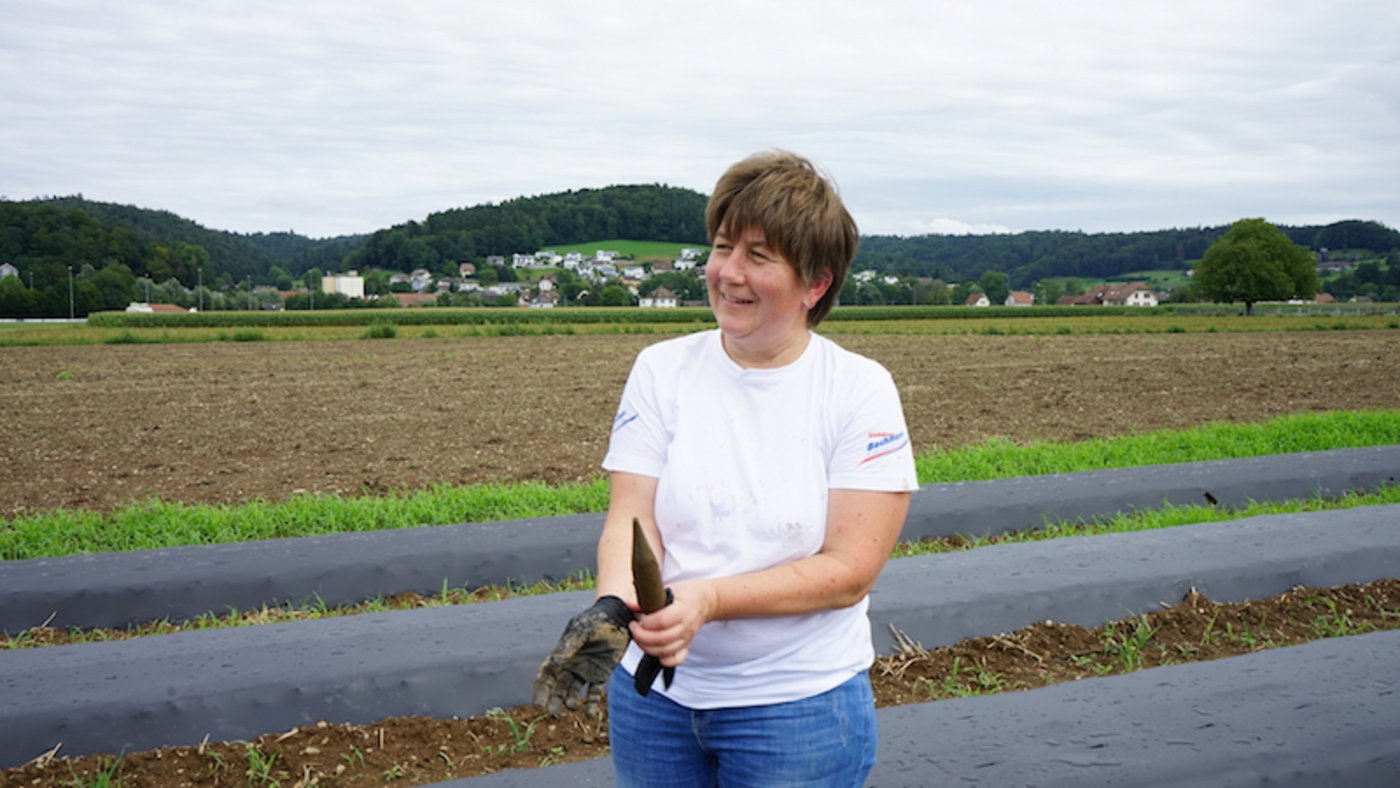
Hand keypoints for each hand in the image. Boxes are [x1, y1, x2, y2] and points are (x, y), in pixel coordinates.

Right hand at [532, 595, 632, 716]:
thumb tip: (555, 661)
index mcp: (562, 653)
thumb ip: (570, 644)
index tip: (538, 704)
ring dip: (569, 702)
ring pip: (572, 692)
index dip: (540, 689)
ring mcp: (585, 671)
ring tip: (572, 707)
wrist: (619, 618)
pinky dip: (590, 704)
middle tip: (553, 714)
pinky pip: (593, 692)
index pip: (546, 674)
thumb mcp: (583, 630)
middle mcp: (571, 665)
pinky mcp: (600, 675)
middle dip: (552, 700)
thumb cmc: (597, 620)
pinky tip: (589, 714)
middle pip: (557, 687)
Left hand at [629, 579, 716, 669]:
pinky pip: (676, 660)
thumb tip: (630, 605)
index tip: (637, 619)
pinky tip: (654, 649)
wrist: (706, 601)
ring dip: (647, 647)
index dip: (646, 622)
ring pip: (665, 651)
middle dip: (642, 636)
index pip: (662, 621)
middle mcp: (686, 626)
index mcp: (683, 608)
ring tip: (640, 636)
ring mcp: (687, 638)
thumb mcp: (668, 588)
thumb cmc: (685, 593)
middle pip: (662, 639)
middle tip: (634, 628)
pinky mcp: (686, 646)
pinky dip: (663, 659)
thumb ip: (648, 598)